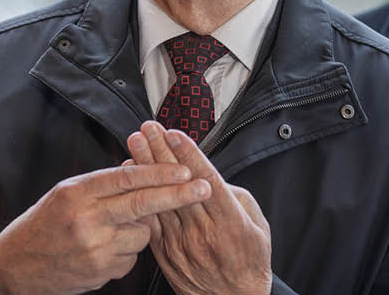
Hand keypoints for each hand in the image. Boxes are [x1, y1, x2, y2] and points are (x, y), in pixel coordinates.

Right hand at [0, 162, 210, 294]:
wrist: (17, 265)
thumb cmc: (44, 223)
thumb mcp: (67, 192)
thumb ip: (103, 183)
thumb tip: (140, 167)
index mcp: (77, 192)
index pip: (126, 178)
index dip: (158, 172)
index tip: (184, 167)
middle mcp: (86, 219)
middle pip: (142, 204)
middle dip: (177, 194)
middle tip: (203, 187)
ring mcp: (94, 248)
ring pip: (142, 234)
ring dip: (142, 229)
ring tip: (116, 228)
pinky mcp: (100, 272)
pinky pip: (131, 259)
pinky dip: (127, 252)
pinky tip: (106, 249)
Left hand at [127, 121, 272, 294]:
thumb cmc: (248, 259)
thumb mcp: (257, 224)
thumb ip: (234, 196)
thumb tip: (209, 176)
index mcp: (229, 222)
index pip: (205, 180)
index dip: (189, 155)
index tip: (175, 133)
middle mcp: (203, 232)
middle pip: (177, 184)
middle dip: (161, 152)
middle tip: (148, 128)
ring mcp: (181, 243)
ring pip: (159, 198)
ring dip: (146, 167)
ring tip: (135, 142)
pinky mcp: (166, 252)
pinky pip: (150, 219)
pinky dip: (140, 194)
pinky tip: (131, 175)